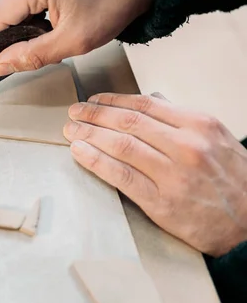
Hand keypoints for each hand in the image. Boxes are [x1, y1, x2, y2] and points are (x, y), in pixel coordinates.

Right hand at [0, 0, 151, 75]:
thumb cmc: (113, 4)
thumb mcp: (73, 41)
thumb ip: (32, 55)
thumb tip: (0, 64)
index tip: (3, 62)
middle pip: (6, 10)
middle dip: (18, 34)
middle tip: (44, 47)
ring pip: (16, 3)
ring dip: (28, 23)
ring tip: (55, 29)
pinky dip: (35, 10)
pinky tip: (55, 16)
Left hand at [63, 92, 246, 256]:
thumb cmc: (234, 181)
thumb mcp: (216, 139)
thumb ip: (181, 120)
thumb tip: (150, 101)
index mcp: (199, 125)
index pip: (145, 105)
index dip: (112, 101)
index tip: (94, 100)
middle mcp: (186, 146)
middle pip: (128, 122)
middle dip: (94, 115)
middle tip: (75, 112)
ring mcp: (173, 175)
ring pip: (120, 145)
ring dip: (89, 135)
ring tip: (71, 130)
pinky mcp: (161, 202)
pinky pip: (121, 176)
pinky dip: (95, 161)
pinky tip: (79, 152)